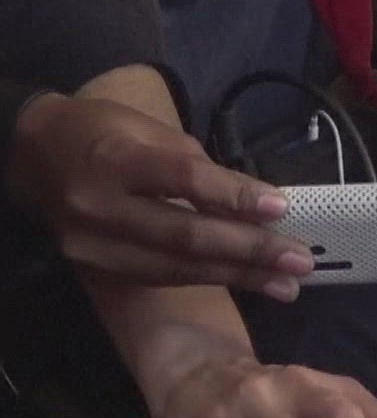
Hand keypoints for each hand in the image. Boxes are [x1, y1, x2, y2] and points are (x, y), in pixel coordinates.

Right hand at [9, 94, 311, 297]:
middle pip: (185, 235)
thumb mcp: (156, 133)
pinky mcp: (93, 268)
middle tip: (301, 260)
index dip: (236, 197)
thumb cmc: (106, 134)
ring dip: (239, 277)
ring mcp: (91, 243)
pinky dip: (208, 278)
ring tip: (287, 284)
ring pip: (175, 267)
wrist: (34, 155)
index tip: (283, 208)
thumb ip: (205, 170)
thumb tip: (262, 205)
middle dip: (250, 251)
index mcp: (117, 158)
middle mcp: (98, 205)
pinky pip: (160, 276)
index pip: (185, 181)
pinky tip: (247, 281)